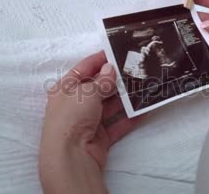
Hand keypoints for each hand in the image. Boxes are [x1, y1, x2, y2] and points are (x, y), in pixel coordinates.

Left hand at [39, 52, 140, 193]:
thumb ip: (101, 81)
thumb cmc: (72, 118)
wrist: (70, 158)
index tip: (116, 51)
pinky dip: (130, 118)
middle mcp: (75, 105)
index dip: (99, 60)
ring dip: (125, 98)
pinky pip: (117, 124)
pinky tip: (144, 109)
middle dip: (116, 80)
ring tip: (144, 86)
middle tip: (136, 69)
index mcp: (64, 89)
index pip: (83, 69)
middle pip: (98, 87)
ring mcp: (88, 122)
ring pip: (109, 106)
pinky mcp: (100, 137)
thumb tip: (110, 69)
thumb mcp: (86, 93)